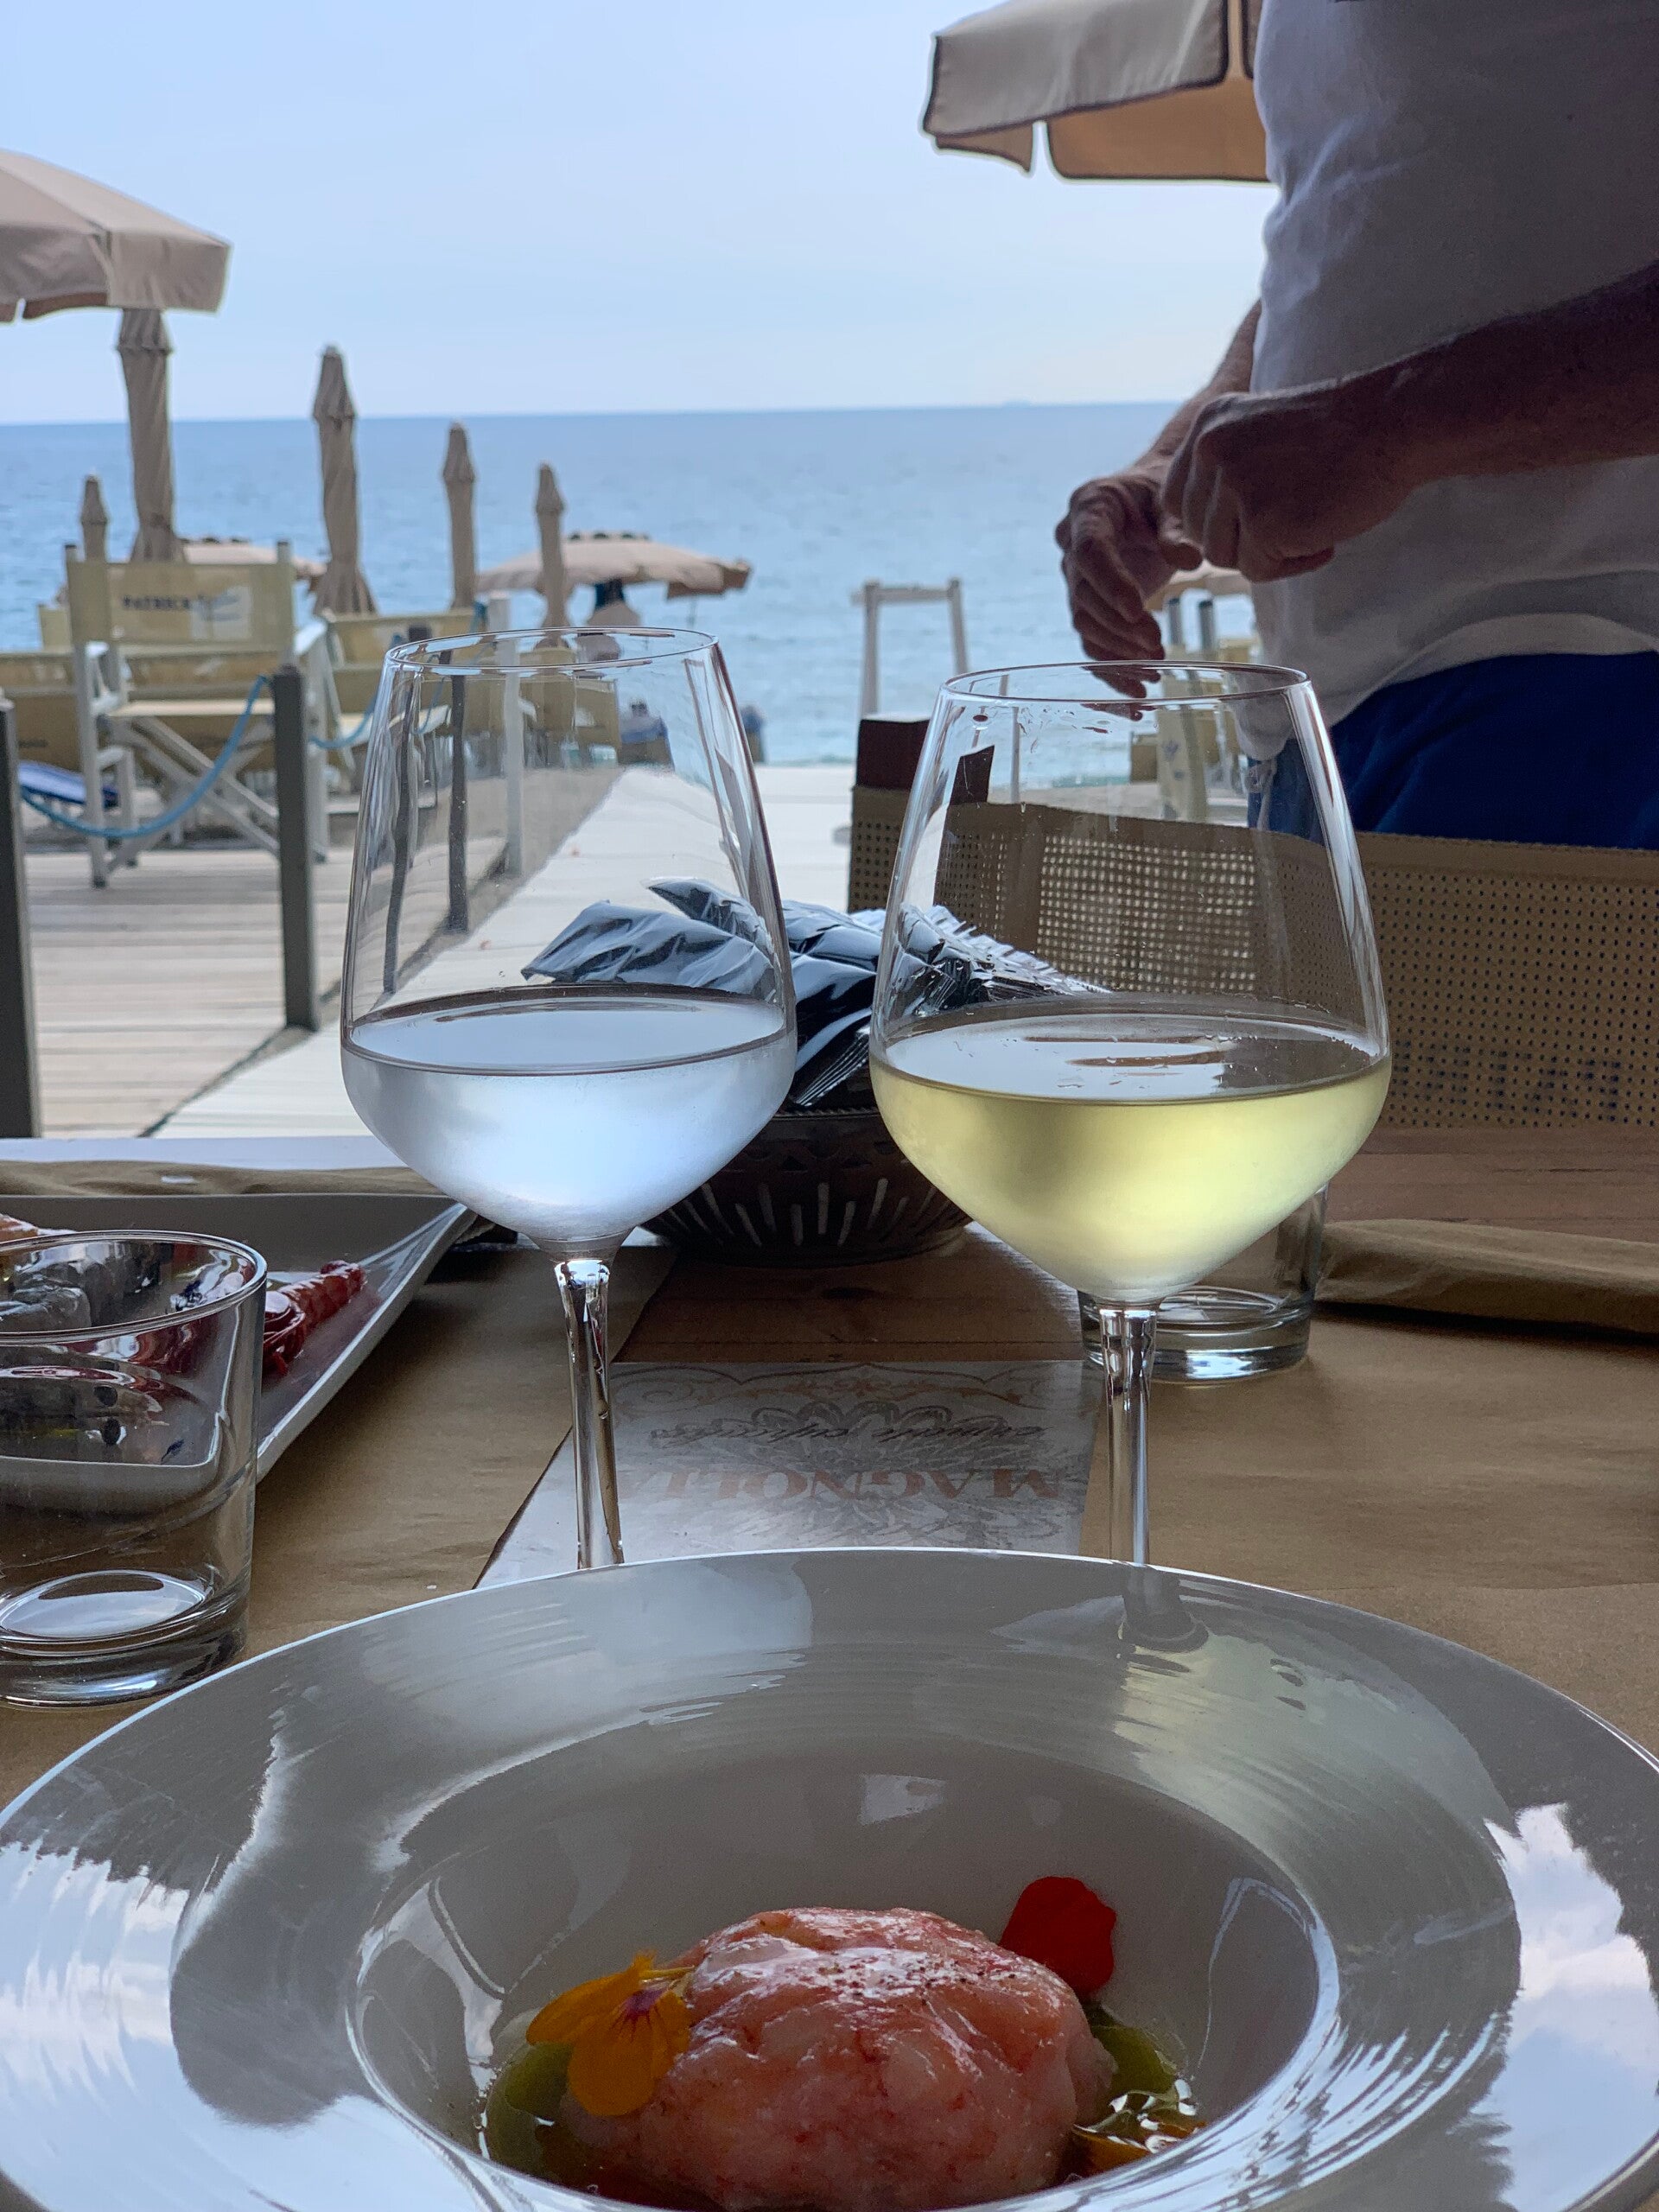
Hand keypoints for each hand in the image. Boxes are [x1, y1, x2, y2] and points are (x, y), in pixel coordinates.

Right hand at [1056, 468, 1200, 662]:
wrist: (1150, 498)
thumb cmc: (1161, 493)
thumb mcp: (1173, 500)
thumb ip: (1178, 529)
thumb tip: (1190, 560)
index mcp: (1090, 507)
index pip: (1090, 551)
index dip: (1110, 584)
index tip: (1137, 610)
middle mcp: (1071, 543)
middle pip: (1085, 593)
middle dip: (1120, 625)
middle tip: (1158, 645)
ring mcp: (1076, 577)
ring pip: (1085, 622)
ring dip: (1118, 650)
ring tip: (1155, 668)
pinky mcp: (1088, 605)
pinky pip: (1092, 641)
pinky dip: (1113, 668)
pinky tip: (1138, 690)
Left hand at [1161, 383, 1420, 581]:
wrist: (1391, 422)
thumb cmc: (1341, 433)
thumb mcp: (1261, 432)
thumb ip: (1225, 468)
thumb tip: (1198, 532)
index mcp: (1207, 426)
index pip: (1176, 499)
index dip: (1214, 519)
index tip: (1255, 515)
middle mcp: (1210, 452)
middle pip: (1200, 533)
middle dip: (1242, 538)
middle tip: (1293, 519)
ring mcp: (1234, 487)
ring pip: (1224, 557)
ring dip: (1267, 553)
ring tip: (1310, 524)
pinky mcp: (1262, 523)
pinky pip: (1258, 571)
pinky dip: (1293, 565)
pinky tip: (1324, 536)